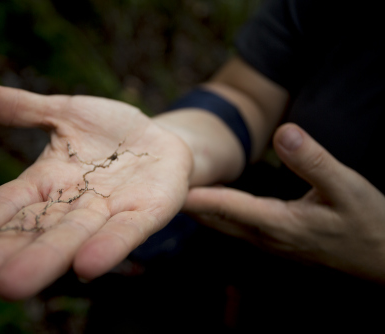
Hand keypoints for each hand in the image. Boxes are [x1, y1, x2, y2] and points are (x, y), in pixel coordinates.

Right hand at [0, 84, 192, 316]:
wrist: (158, 138)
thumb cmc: (108, 132)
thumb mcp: (64, 114)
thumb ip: (22, 109)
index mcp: (46, 183)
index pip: (4, 208)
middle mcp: (71, 205)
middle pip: (29, 236)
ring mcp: (109, 211)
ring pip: (71, 238)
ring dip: (43, 261)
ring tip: (11, 286)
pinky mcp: (147, 211)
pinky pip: (126, 231)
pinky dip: (107, 247)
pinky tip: (87, 266)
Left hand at [184, 123, 384, 282]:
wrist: (380, 258)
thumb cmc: (367, 222)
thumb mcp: (347, 188)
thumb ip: (314, 161)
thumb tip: (283, 132)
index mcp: (278, 223)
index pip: (226, 206)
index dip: (195, 195)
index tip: (166, 184)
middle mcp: (265, 237)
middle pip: (215, 219)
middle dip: (188, 203)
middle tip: (156, 186)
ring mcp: (268, 242)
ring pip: (222, 224)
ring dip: (198, 209)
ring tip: (174, 190)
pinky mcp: (273, 240)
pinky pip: (233, 226)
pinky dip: (215, 212)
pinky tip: (208, 201)